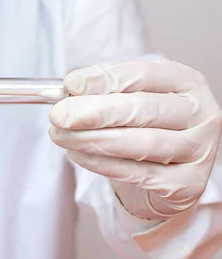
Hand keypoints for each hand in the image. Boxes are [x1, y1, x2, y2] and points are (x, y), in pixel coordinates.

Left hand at [49, 60, 221, 219]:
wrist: (164, 172)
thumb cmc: (143, 126)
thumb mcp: (126, 99)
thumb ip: (102, 92)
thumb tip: (69, 91)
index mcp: (186, 81)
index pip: (144, 74)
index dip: (105, 79)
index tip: (70, 84)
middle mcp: (201, 113)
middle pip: (142, 109)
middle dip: (93, 112)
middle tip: (58, 115)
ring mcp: (199, 150)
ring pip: (141, 143)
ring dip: (92, 139)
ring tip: (59, 135)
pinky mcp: (188, 184)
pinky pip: (138, 173)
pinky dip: (101, 164)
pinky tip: (76, 154)